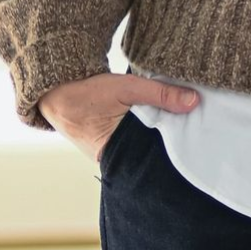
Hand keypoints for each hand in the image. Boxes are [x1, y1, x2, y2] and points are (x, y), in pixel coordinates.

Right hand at [38, 72, 199, 166]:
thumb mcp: (126, 88)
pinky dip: (149, 132)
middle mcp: (115, 161)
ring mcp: (113, 155)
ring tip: (182, 127)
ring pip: (145, 147)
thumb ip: (160, 94)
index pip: (155, 159)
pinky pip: (137, 141)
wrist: (55, 90)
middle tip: (193, 131)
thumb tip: (194, 101)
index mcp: (116, 156)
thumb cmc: (86, 92)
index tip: (195, 140)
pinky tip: (165, 123)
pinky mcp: (112, 145)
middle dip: (170, 144)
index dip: (175, 149)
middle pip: (152, 155)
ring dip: (160, 136)